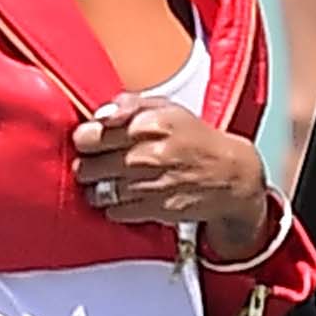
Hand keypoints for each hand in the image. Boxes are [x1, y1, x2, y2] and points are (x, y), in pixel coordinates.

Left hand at [71, 97, 272, 251]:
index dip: (85, 137)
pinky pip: (114, 212)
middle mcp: (150, 154)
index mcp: (152, 123)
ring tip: (104, 181)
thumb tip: (100, 113)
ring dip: (95, 188)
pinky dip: (113, 206)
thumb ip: (130, 104)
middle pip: (90, 164)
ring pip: (98, 191)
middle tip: (93, 162)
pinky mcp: (154, 210)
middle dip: (87, 164)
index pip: (95, 132)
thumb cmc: (193, 139)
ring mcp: (151, 185)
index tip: (88, 139)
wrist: (229, 176)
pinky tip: (122, 197)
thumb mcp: (168, 108)